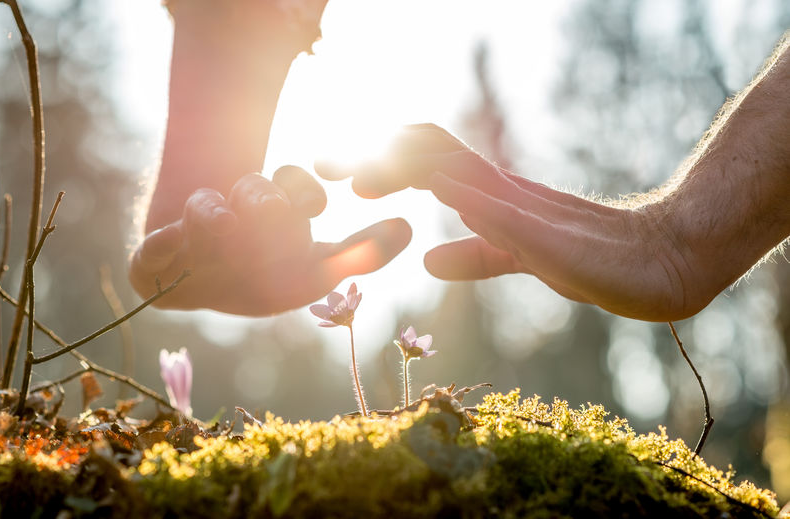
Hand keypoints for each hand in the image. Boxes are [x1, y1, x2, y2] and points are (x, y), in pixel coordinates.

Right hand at [129, 166, 410, 315]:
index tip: (319, 206)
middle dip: (265, 200)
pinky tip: (168, 248)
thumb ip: (361, 253)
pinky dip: (159, 249)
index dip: (304, 190)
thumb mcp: (316, 271)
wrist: (201, 285)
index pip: (294, 185)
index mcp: (275, 210)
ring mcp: (195, 231)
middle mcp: (235, 211)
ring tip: (222, 225)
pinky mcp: (155, 259)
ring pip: (207, 207)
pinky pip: (152, 251)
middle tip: (275, 213)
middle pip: (253, 191)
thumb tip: (410, 227)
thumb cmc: (265, 274)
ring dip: (214, 212)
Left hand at [316, 124, 701, 321]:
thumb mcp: (518, 260)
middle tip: (320, 165)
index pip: (425, 159)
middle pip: (426, 152)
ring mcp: (521, 206)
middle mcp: (498, 189)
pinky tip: (431, 195)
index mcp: (489, 195)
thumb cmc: (590, 261)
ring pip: (453, 168)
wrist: (656, 265)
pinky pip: (500, 211)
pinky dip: (462, 199)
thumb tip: (429, 261)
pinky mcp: (545, 234)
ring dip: (401, 169)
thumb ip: (477, 257)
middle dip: (371, 153)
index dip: (377, 158)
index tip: (332, 172)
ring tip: (358, 176)